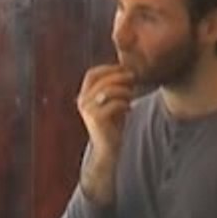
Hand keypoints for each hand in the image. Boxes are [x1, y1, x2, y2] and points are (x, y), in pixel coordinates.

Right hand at [77, 64, 135, 204]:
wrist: (107, 148)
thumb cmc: (112, 124)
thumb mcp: (111, 102)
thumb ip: (113, 87)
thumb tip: (125, 70)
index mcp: (83, 96)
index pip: (92, 74)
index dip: (108, 69)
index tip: (124, 70)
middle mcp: (82, 101)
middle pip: (102, 80)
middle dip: (120, 77)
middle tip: (134, 79)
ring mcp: (88, 110)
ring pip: (109, 90)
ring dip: (125, 91)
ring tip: (131, 97)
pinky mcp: (97, 118)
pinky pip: (115, 103)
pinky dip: (125, 104)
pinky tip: (129, 110)